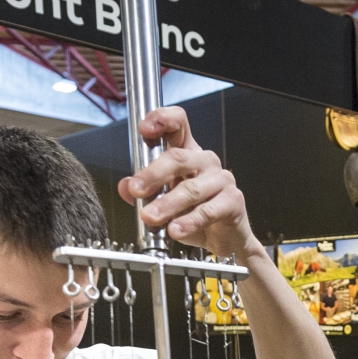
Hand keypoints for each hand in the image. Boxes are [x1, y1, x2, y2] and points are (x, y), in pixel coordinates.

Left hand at [116, 107, 257, 258]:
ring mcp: (221, 179)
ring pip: (191, 188)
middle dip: (153, 173)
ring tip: (150, 217)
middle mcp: (204, 161)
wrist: (224, 238)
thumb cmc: (194, 213)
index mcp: (187, 153)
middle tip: (137, 189)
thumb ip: (144, 192)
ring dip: (167, 204)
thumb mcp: (163, 202)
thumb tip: (125, 186)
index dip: (162, 120)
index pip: (178, 124)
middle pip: (179, 157)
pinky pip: (208, 210)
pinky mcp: (233, 201)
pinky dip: (189, 221)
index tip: (145, 129)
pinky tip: (176, 229)